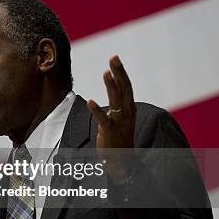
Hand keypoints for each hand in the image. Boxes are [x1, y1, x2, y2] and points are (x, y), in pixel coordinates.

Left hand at [86, 55, 136, 180]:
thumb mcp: (120, 116)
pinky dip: (96, 110)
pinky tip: (89, 101)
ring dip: (111, 86)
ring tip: (106, 73)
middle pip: (124, 89)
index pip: (126, 87)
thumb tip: (114, 86)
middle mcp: (127, 113)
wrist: (122, 161)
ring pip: (116, 101)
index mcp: (129, 108)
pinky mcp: (109, 131)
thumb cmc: (119, 137)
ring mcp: (119, 122)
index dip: (121, 72)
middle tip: (114, 58)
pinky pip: (103, 119)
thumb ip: (117, 102)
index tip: (115, 59)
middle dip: (119, 73)